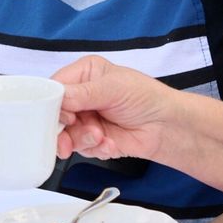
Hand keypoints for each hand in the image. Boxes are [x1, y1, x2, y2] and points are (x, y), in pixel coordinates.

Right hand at [52, 55, 175, 161]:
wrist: (169, 128)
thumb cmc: (147, 98)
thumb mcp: (113, 88)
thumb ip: (82, 93)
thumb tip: (57, 98)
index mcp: (84, 74)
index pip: (55, 87)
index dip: (53, 102)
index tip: (64, 114)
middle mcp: (81, 96)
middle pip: (56, 113)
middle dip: (65, 126)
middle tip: (75, 129)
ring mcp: (86, 119)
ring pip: (65, 134)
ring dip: (83, 139)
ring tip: (100, 137)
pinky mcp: (92, 140)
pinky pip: (81, 148)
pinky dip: (95, 148)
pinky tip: (110, 143)